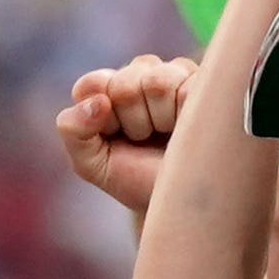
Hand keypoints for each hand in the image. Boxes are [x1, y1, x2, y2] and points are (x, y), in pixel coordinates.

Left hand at [56, 58, 195, 222]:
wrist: (184, 203)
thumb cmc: (140, 181)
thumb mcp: (93, 165)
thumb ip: (74, 131)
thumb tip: (98, 102)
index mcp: (110, 89)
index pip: (93, 84)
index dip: (103, 117)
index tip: (115, 138)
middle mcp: (142, 74)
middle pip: (123, 84)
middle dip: (132, 122)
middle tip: (147, 140)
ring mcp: (175, 75)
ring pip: (156, 81)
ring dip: (161, 118)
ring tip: (170, 134)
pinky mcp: (205, 81)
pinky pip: (187, 86)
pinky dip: (186, 113)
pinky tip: (190, 125)